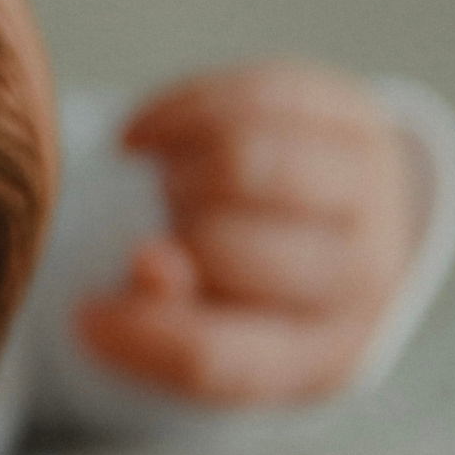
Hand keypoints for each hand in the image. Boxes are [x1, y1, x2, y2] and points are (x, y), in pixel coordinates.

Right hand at [74, 60, 416, 407]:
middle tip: (153, 229)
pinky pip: (252, 98)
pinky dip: (178, 111)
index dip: (136, 334)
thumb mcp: (214, 326)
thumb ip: (168, 315)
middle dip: (162, 232)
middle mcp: (364, 279)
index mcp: (320, 356)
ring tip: (163, 183)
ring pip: (243, 162)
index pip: (217, 355)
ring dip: (175, 169)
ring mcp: (371, 191)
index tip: (83, 314)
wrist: (346, 224)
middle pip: (224, 249)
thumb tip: (150, 264)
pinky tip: (151, 136)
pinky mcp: (357, 117)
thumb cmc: (253, 285)